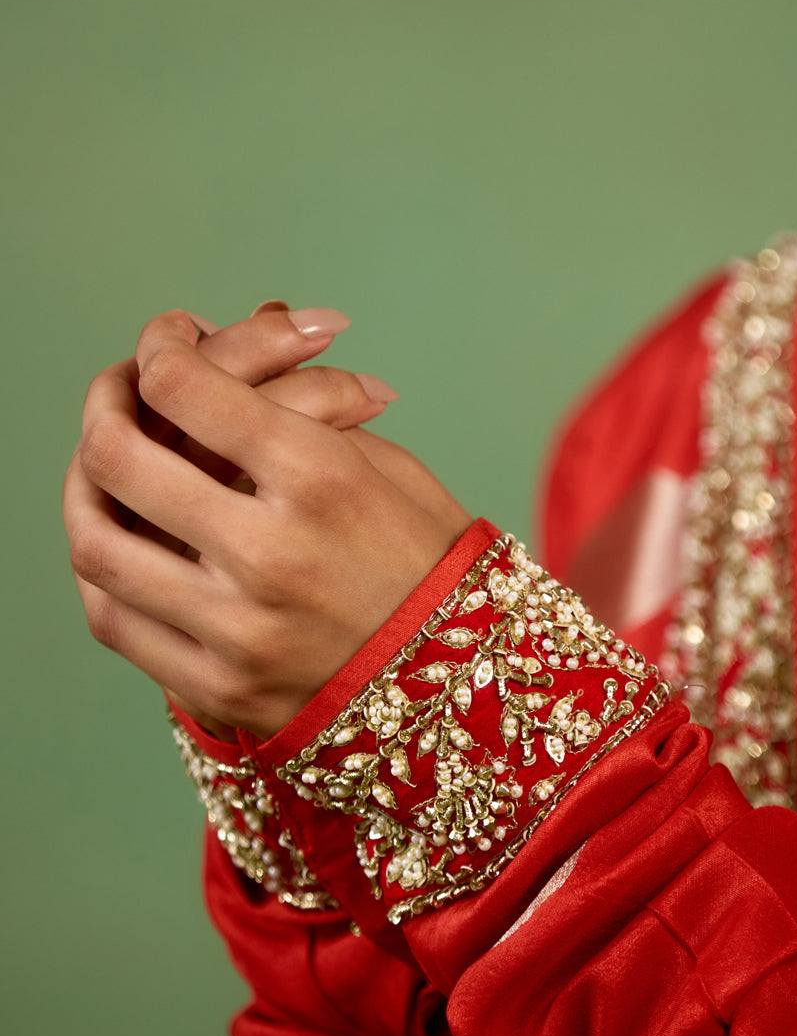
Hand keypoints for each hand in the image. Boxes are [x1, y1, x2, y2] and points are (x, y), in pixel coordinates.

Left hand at [64, 307, 472, 739]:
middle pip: (119, 457)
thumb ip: (294, 417)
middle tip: (117, 394)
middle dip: (104, 406)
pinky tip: (120, 544)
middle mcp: (272, 553)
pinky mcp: (220, 689)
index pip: (187, 388)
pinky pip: (116, 622)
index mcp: (324, 480)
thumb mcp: (388, 468)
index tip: (166, 345)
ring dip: (82, 492)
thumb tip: (200, 364)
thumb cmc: (433, 563)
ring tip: (99, 469)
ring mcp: (239, 630)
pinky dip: (103, 573)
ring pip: (97, 546)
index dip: (160, 349)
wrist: (476, 690)